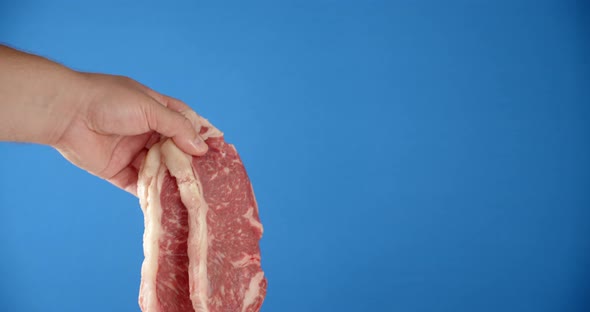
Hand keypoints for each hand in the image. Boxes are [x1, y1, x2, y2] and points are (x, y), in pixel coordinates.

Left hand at [54, 73, 207, 195]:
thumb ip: (178, 127)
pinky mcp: (117, 171)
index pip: (184, 122)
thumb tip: (201, 147)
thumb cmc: (108, 101)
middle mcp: (145, 131)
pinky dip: (152, 193)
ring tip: (191, 191)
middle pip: (174, 149)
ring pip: (159, 169)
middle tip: (207, 176)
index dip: (199, 134)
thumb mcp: (150, 108)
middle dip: (188, 161)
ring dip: (172, 179)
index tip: (217, 149)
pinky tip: (167, 201)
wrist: (66, 114)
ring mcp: (131, 152)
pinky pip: (139, 185)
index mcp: (154, 110)